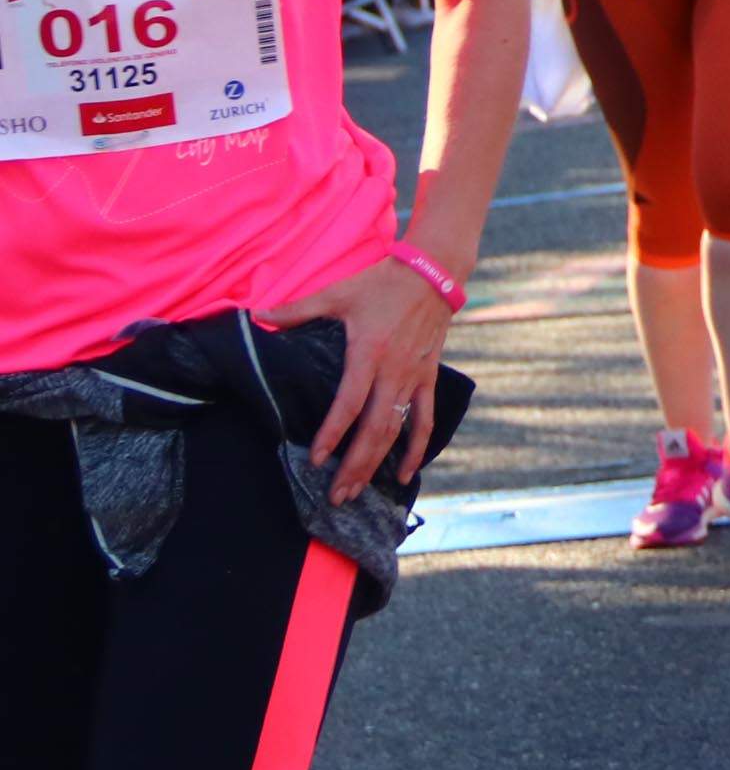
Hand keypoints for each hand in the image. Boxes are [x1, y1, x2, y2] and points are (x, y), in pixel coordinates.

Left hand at [264, 259, 449, 501]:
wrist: (433, 274)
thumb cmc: (381, 283)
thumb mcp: (338, 293)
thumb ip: (297, 310)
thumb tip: (256, 316)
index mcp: (369, 353)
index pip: (349, 404)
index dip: (332, 433)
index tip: (314, 459)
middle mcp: (393, 372)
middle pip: (375, 429)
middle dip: (355, 465)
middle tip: (336, 495)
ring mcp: (414, 378)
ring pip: (397, 431)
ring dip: (377, 464)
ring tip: (357, 491)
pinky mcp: (427, 378)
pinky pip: (425, 420)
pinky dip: (417, 449)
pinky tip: (405, 474)